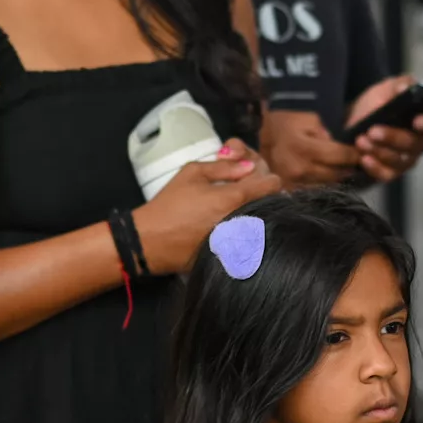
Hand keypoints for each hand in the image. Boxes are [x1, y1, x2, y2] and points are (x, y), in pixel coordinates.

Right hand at [133, 141, 281, 273]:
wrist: (151, 242)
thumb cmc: (171, 204)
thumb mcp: (192, 173)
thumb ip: (224, 166)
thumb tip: (248, 165)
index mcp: (235, 197)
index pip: (271, 184)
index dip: (267, 177)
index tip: (255, 177)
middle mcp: (244, 220)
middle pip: (272, 202)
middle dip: (262, 193)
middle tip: (244, 189)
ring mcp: (241, 241)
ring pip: (264, 221)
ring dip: (256, 211)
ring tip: (236, 206)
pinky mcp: (233, 256)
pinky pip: (251, 239)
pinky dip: (247, 230)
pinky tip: (231, 224)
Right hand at [261, 109, 363, 187]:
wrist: (257, 135)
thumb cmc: (285, 123)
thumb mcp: (308, 119)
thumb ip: (326, 133)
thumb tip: (340, 148)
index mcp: (304, 148)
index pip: (340, 155)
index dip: (355, 154)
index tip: (366, 152)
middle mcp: (300, 170)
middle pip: (336, 174)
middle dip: (350, 168)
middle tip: (361, 163)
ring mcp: (294, 184)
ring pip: (328, 185)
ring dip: (340, 178)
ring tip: (348, 170)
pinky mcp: (290, 191)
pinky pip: (315, 190)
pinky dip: (325, 184)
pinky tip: (330, 177)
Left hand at [345, 76, 422, 182]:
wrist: (353, 121)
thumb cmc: (376, 104)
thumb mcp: (386, 89)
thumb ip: (398, 86)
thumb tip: (404, 88)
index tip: (417, 121)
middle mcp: (419, 143)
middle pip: (415, 145)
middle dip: (393, 137)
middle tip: (373, 130)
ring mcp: (406, 160)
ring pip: (400, 161)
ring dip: (379, 150)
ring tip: (361, 140)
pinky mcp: (390, 172)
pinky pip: (387, 175)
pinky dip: (374, 167)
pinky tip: (363, 158)